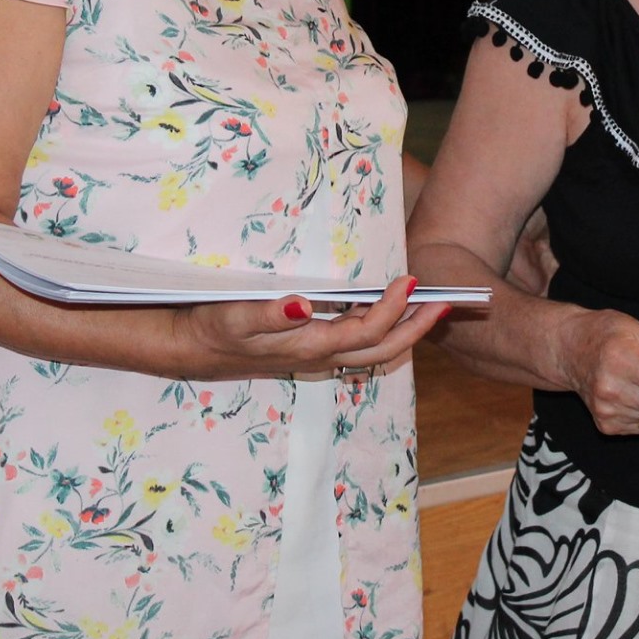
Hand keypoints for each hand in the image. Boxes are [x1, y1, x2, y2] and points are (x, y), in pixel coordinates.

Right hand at [170, 277, 449, 379]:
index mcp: (309, 347)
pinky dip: (382, 328)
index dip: (392, 308)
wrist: (191, 348)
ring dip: (405, 329)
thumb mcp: (234, 317)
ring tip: (428, 303)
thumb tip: (304, 304)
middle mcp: (320, 357)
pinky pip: (359, 345)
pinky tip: (389, 309)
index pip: (366, 332)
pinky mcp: (312, 349)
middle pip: (383, 351)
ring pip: (374, 351)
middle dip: (417, 328)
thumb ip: (270, 312)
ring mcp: (318, 356)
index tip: (410, 280)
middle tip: (446, 301)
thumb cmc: (213, 326)